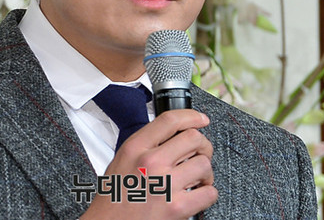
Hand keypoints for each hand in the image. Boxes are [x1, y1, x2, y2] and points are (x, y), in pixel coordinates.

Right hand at [81, 109, 216, 219]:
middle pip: (193, 138)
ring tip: (197, 178)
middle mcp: (151, 162)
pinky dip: (208, 193)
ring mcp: (165, 184)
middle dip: (202, 146)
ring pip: (204, 164)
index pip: (170, 120)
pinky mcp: (177, 207)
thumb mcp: (122, 159)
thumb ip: (145, 143)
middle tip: (200, 153)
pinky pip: (209, 192)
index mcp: (136, 147)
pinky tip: (198, 194)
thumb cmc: (114, 197)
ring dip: (206, 172)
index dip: (191, 116)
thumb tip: (173, 133)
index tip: (200, 119)